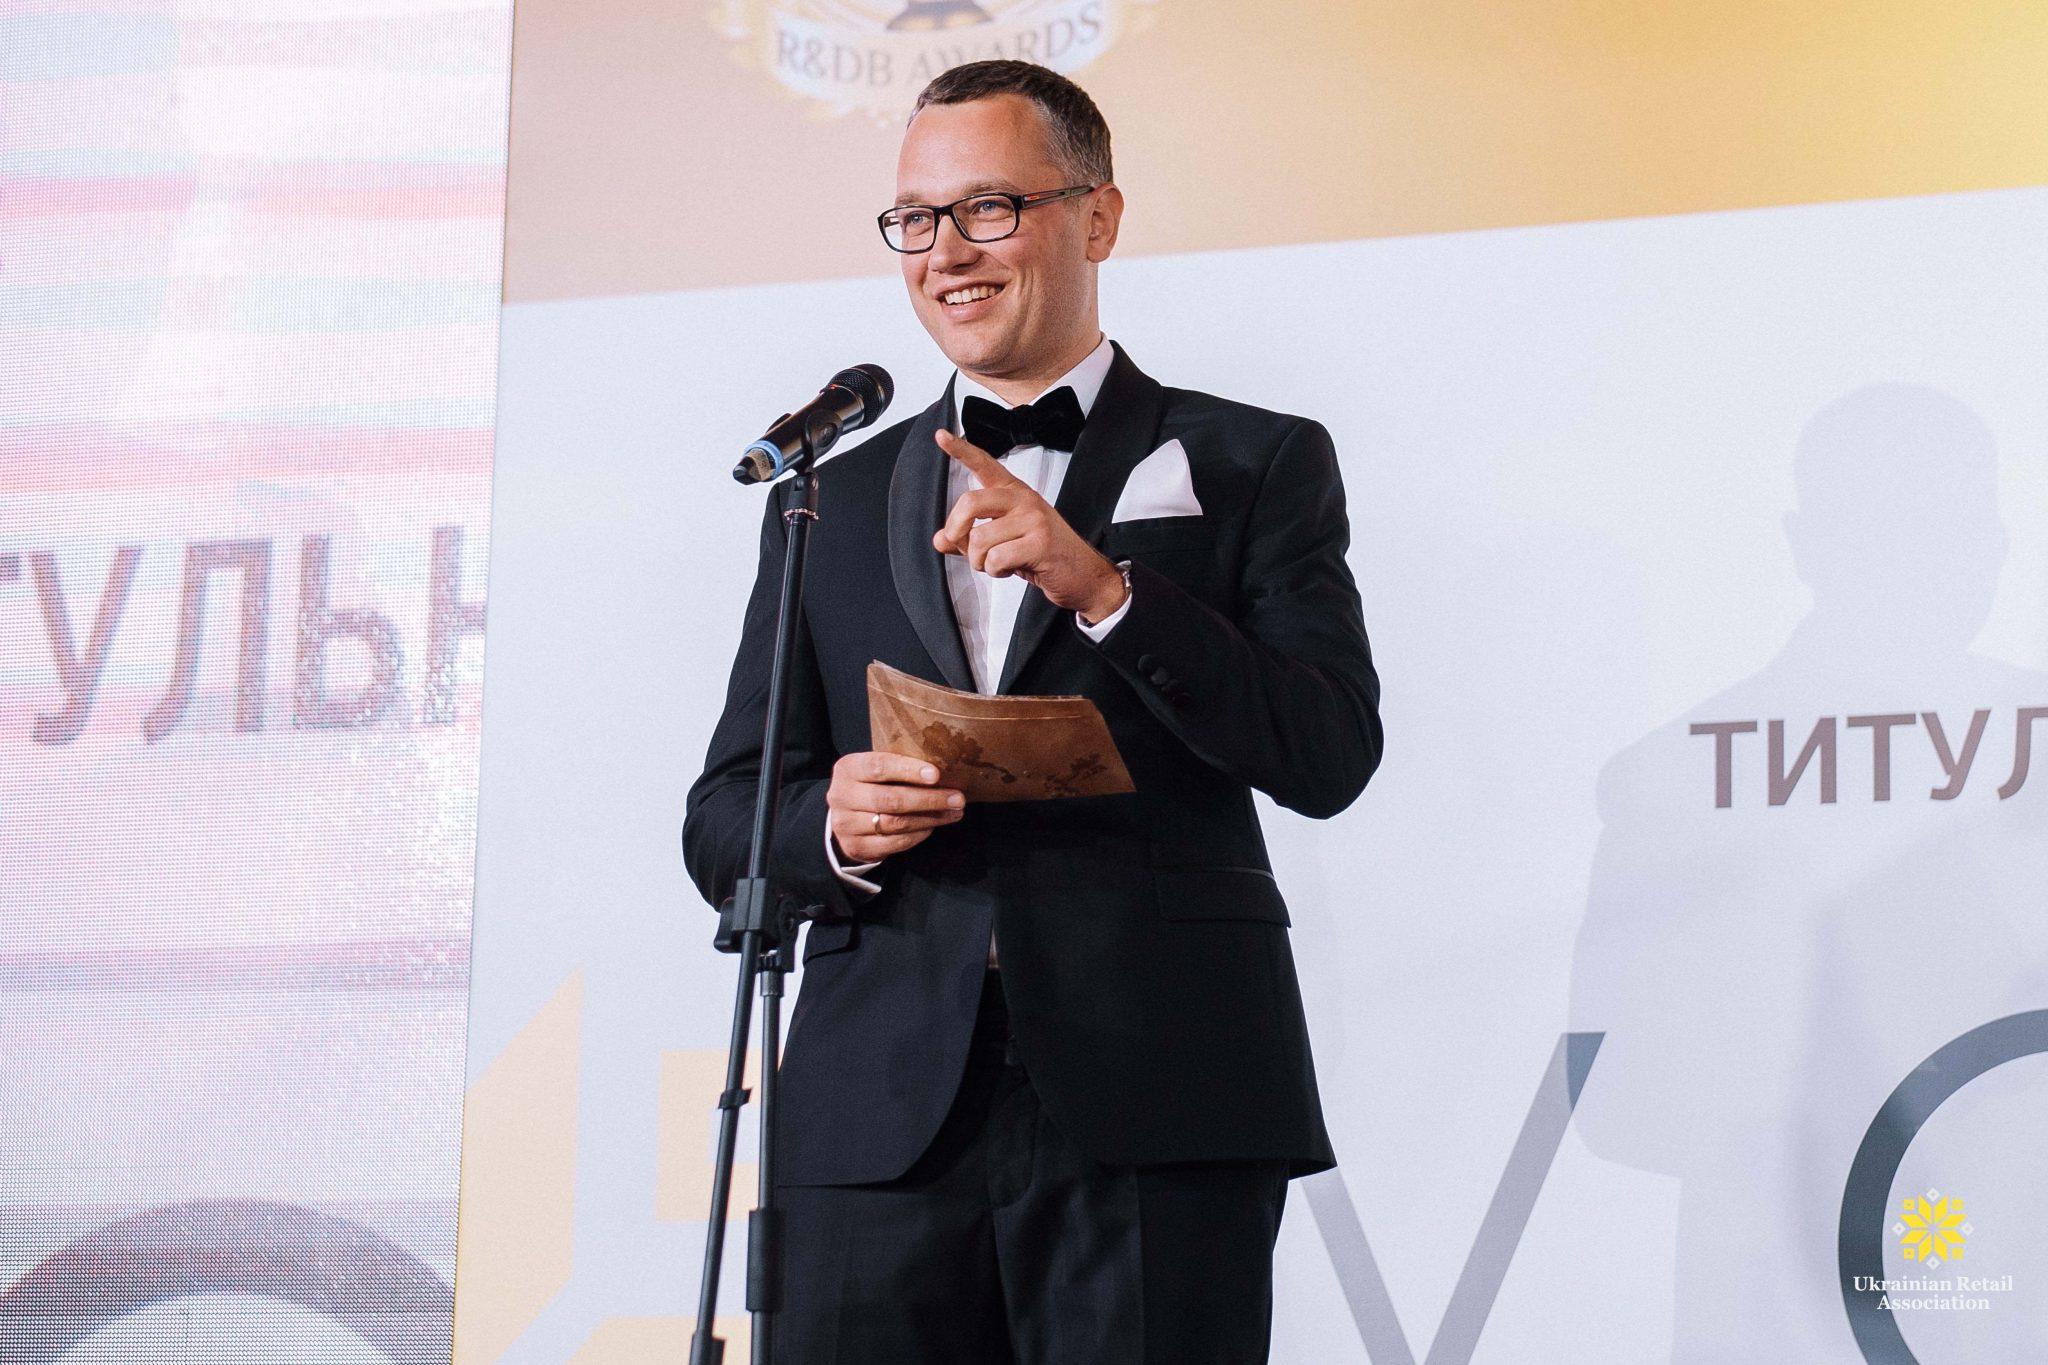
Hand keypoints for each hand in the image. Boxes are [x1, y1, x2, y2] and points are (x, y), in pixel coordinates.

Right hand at [827, 750, 964, 861]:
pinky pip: (894, 842)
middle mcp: (841, 796)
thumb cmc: (869, 786)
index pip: (878, 767)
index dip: (908, 770)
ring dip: (930, 818)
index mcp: (848, 769)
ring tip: (954, 812)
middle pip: (890, 799)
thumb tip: (945, 767)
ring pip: (895, 823)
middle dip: (929, 799)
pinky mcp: (855, 847)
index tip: (936, 775)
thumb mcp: (875, 770)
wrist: (844, 817)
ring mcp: (846, 825)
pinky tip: (933, 826)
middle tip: (957, 798)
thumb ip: (899, 767)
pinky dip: (918, 835)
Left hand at [933, 428, 1129, 623]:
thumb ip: (969, 538)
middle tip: (964, 548)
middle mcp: (1023, 499)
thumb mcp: (1003, 542)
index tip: (941, 436)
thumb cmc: (1043, 554)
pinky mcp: (1040, 542)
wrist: (1083, 574)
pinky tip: (1010, 570)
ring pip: (979, 539)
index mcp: (1013, 492)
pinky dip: (996, 572)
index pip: (984, 464)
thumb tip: (940, 540)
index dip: (961, 450)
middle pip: (970, 502)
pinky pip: (996, 558)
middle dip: (957, 531)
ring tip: (997, 564)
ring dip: (980, 562)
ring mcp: (1033, 518)